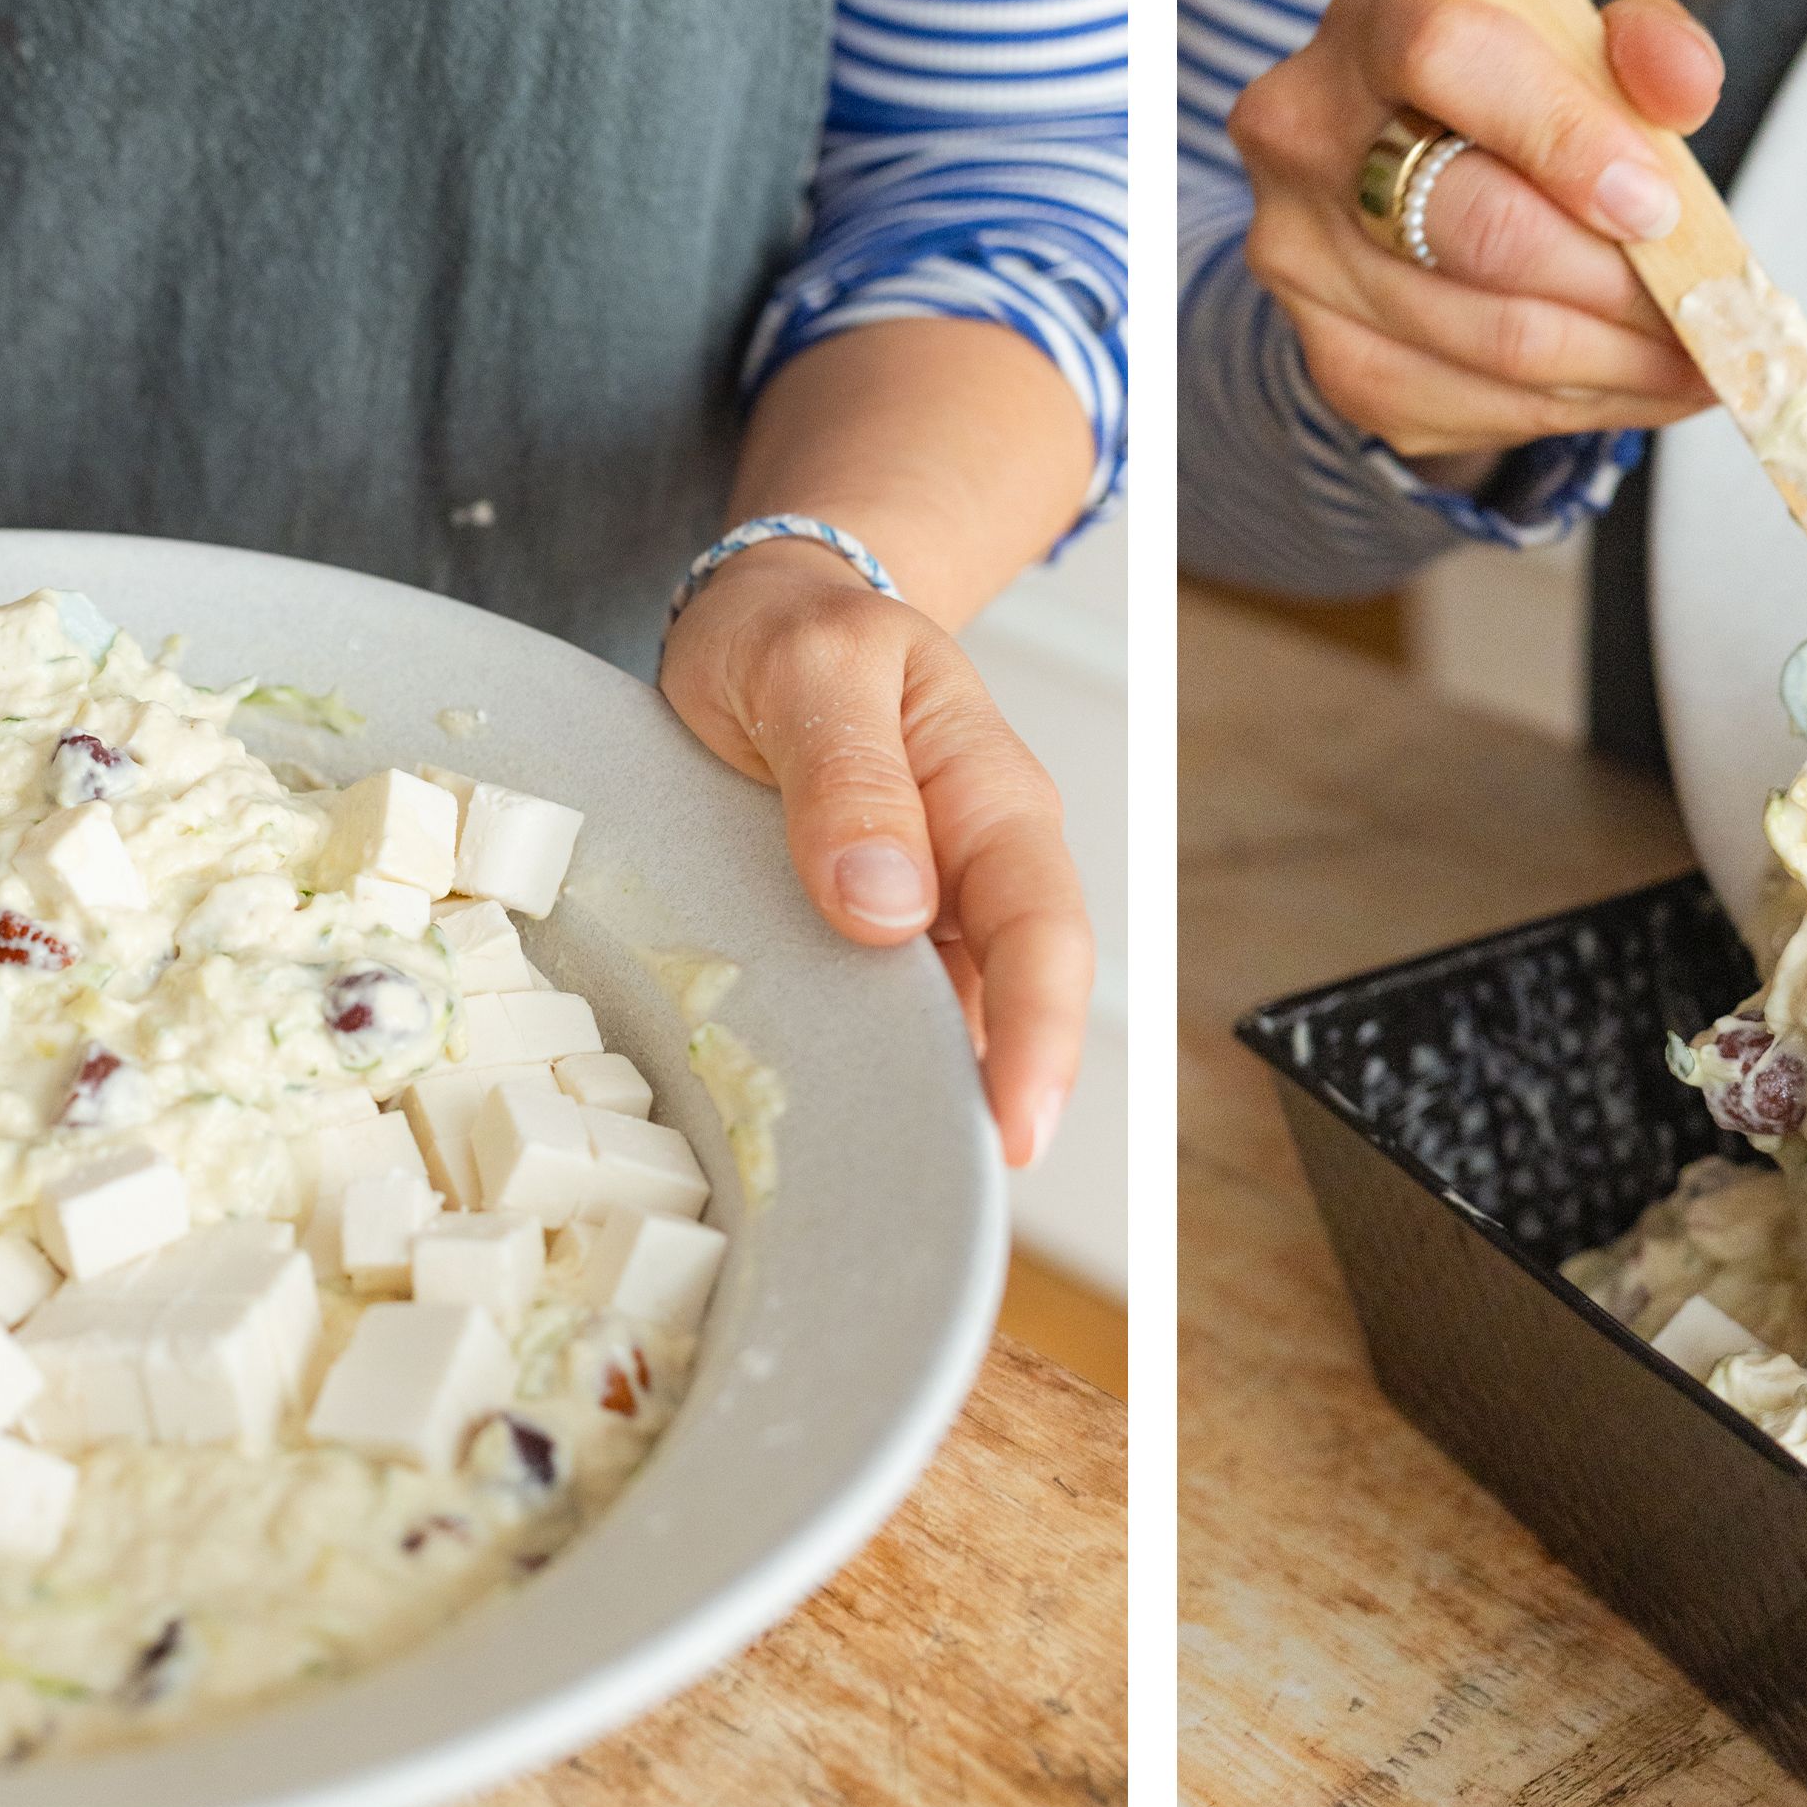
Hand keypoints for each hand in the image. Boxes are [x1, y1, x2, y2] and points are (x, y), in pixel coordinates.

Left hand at [658, 539, 1091, 1169]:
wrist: (767, 615)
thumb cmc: (793, 632)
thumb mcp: (809, 668)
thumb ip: (848, 776)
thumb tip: (889, 904)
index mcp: (986, 787)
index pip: (1039, 922)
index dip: (1039, 1032)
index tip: (1013, 1123)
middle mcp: (975, 858)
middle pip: (1017, 993)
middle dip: (1000, 1096)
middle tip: (949, 1191)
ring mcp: (929, 904)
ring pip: (955, 1015)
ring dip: (932, 1092)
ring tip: (892, 1179)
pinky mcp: (872, 934)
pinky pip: (888, 1010)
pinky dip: (875, 1065)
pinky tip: (843, 1119)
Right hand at [1228, 0, 1726, 466]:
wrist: (1399, 185)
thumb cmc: (1505, 103)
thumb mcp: (1573, 45)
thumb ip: (1641, 46)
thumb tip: (1687, 90)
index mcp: (1366, 28)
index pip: (1449, 59)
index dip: (1564, 135)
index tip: (1657, 207)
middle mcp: (1304, 142)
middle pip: (1481, 229)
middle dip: (1620, 280)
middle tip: (1710, 304)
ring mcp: (1307, 265)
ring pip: (1497, 340)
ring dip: (1628, 361)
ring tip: (1707, 352)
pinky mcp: (1339, 365)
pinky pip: (1486, 408)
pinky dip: (1591, 406)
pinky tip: (1647, 383)